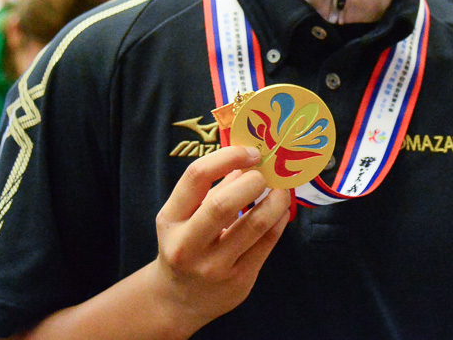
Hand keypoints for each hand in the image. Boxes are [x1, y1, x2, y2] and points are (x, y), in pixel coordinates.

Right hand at [149, 145, 291, 331]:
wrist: (179, 300)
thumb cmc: (186, 245)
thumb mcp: (186, 216)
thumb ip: (215, 187)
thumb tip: (248, 159)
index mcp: (171, 219)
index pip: (196, 176)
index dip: (228, 157)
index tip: (251, 152)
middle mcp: (187, 244)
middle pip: (224, 204)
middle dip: (254, 181)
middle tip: (267, 175)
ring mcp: (213, 266)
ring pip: (255, 224)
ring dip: (276, 199)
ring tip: (282, 189)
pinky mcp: (239, 279)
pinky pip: (268, 242)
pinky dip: (280, 220)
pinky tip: (282, 211)